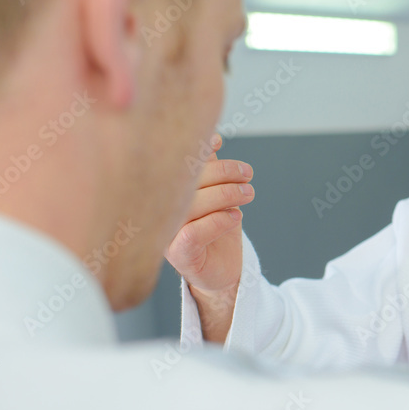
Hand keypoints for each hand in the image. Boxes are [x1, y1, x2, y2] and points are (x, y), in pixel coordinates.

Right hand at [165, 134, 254, 342]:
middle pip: (187, 183)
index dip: (195, 151)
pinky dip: (218, 221)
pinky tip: (236, 217)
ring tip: (248, 193)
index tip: (217, 142)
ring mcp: (166, 234)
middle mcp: (160, 213)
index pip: (176, 167)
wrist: (223, 270)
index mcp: (165, 195)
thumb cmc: (216, 229)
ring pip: (192, 205)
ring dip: (226, 194)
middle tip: (248, 174)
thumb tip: (211, 139)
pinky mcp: (179, 255)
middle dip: (223, 173)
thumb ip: (208, 170)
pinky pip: (193, 233)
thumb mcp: (214, 195)